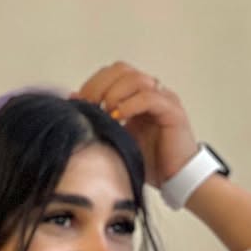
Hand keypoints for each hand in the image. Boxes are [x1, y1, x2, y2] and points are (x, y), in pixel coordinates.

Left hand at [72, 61, 198, 187]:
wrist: (176, 180)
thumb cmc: (150, 163)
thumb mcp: (116, 139)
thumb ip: (99, 119)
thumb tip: (74, 100)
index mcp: (137, 96)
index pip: (112, 74)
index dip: (94, 83)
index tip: (80, 102)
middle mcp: (151, 92)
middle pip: (122, 70)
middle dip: (100, 85)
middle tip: (89, 104)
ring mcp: (163, 98)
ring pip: (135, 79)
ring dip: (114, 93)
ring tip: (105, 112)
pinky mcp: (172, 110)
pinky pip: (149, 97)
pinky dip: (130, 104)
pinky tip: (119, 117)